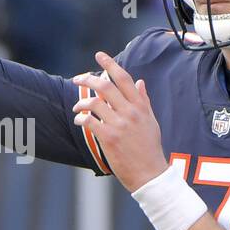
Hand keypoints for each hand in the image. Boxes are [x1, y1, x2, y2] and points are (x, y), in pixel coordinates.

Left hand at [72, 51, 169, 191]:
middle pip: (105, 86)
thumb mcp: (151, 121)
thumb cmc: (150, 148)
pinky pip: (89, 121)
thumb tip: (140, 82)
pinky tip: (79, 120)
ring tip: (77, 107)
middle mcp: (130, 112)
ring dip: (81, 102)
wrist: (150, 173)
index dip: (110, 64)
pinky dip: (81, 118)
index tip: (99, 55)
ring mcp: (119, 124)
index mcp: (140, 106)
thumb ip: (144, 101)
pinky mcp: (108, 138)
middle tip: (78, 79)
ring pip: (94, 102)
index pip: (124, 78)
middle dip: (88, 79)